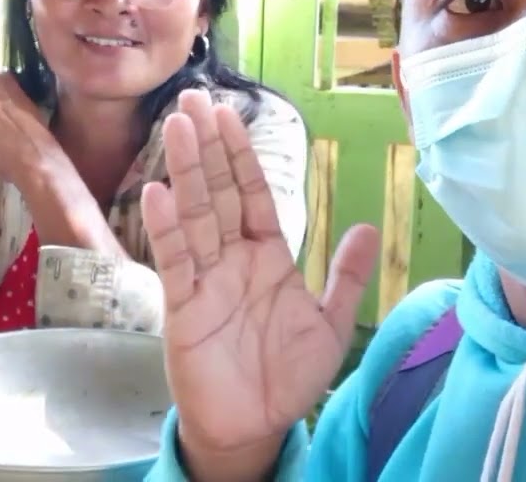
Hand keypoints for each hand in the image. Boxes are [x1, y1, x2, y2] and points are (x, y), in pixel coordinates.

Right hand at [140, 89, 379, 479]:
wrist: (256, 427)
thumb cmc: (286, 376)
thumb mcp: (329, 323)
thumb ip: (344, 276)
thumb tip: (368, 228)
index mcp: (267, 255)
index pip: (252, 193)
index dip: (242, 153)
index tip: (230, 112)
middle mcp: (232, 258)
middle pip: (218, 192)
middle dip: (208, 146)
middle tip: (193, 98)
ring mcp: (205, 279)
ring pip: (195, 214)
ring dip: (187, 170)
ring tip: (179, 125)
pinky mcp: (182, 307)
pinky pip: (174, 261)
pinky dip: (166, 227)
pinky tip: (158, 191)